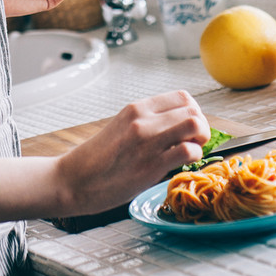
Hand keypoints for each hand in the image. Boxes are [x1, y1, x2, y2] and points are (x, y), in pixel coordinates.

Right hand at [56, 91, 208, 216]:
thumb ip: (146, 124)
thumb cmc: (97, 159)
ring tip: (191, 151)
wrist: (74, 179)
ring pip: (194, 124)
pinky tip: (183, 164)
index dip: (194, 112)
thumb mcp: (121, 128)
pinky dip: (194, 157)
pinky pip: (188, 151)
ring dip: (201, 139)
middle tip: (195, 142)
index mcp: (136, 108)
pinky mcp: (150, 164)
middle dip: (202, 125)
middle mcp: (143, 119)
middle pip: (193, 108)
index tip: (190, 128)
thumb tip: (176, 128)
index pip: (181, 96)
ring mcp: (147, 140)